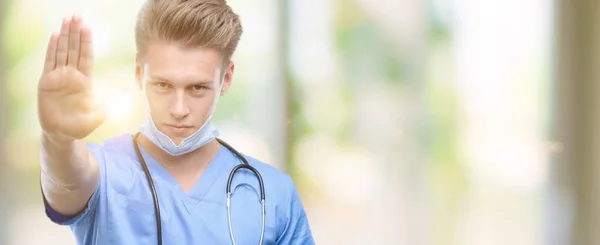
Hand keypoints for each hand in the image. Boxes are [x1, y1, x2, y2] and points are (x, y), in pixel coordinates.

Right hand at [38, 15, 104, 140]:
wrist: (62, 135)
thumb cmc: (81, 126)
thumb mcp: (99, 116)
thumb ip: (109, 105)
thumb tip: (125, 96)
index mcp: (85, 81)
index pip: (86, 56)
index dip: (87, 42)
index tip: (88, 27)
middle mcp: (72, 76)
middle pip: (74, 50)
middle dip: (76, 33)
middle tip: (77, 16)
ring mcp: (59, 77)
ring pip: (62, 52)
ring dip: (65, 36)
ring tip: (66, 20)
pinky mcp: (46, 82)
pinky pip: (49, 62)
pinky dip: (52, 49)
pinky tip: (54, 36)